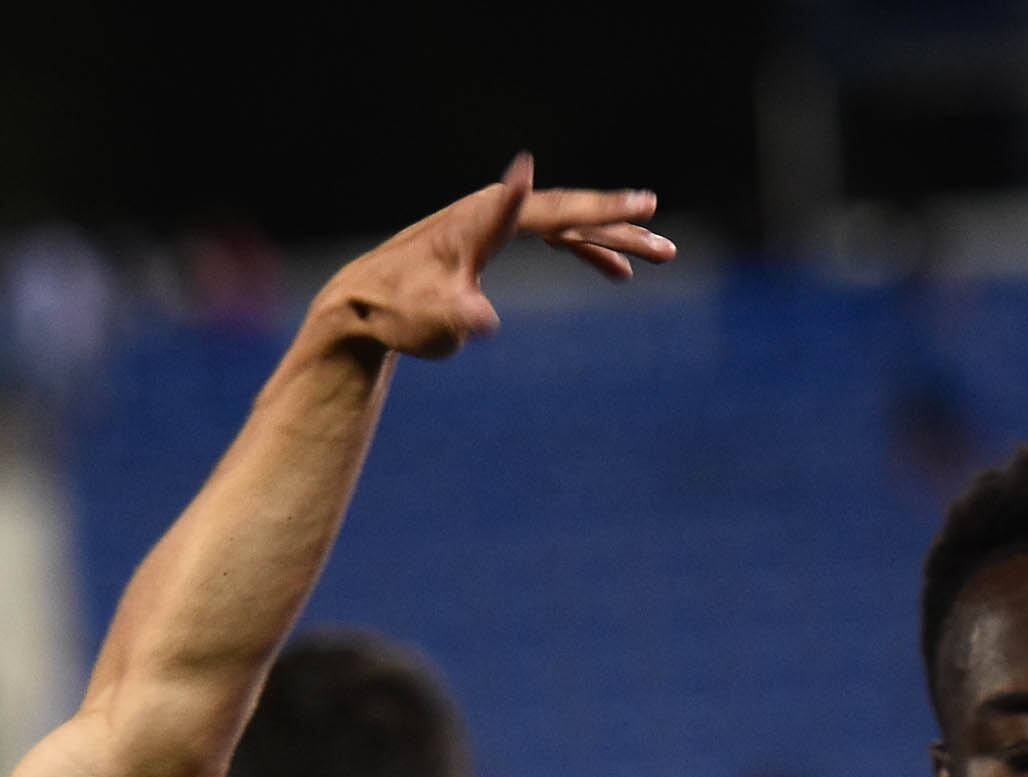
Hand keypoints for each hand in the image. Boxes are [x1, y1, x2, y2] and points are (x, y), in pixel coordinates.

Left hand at [315, 154, 672, 360]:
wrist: (360, 308)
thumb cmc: (397, 315)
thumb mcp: (431, 321)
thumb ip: (460, 314)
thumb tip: (483, 320)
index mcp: (485, 222)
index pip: (556, 213)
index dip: (601, 213)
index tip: (643, 203)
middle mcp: (493, 213)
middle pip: (571, 213)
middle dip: (622, 228)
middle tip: (667, 244)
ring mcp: (495, 224)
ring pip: (567, 225)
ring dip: (612, 241)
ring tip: (659, 256)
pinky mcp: (493, 242)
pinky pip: (552, 239)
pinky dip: (584, 253)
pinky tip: (615, 276)